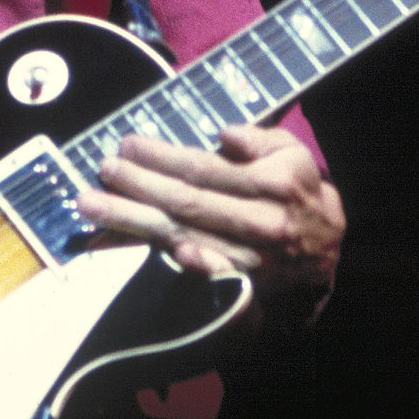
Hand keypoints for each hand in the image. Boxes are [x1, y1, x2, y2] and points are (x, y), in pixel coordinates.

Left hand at [75, 124, 343, 314]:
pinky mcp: (240, 284)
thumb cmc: (298, 193)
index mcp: (271, 184)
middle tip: (102, 169)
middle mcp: (259, 222)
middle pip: (184, 202)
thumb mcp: (292, 154)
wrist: (327, 252)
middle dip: (137, 184)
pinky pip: (200, 275)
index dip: (160, 156)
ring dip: (131, 221)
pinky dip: (174, 264)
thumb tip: (224, 134)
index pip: (202, 168)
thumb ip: (259, 139)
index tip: (126, 143)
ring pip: (181, 236)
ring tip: (91, 205)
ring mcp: (248, 258)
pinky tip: (144, 252)